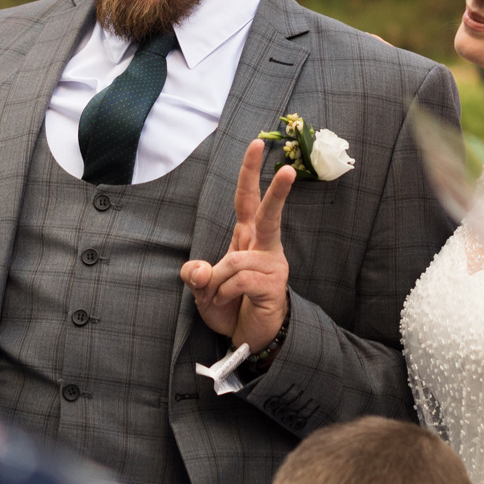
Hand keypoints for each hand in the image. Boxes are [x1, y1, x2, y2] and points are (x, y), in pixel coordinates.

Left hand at [180, 140, 295, 356]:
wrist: (250, 339)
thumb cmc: (231, 307)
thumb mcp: (202, 291)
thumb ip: (195, 276)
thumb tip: (196, 270)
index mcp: (248, 238)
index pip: (248, 200)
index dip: (250, 173)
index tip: (256, 144)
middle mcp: (264, 247)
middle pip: (269, 214)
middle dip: (277, 191)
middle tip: (288, 170)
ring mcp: (273, 265)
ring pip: (233, 260)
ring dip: (215, 283)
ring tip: (216, 298)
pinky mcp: (275, 285)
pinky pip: (239, 280)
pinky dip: (224, 293)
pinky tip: (229, 302)